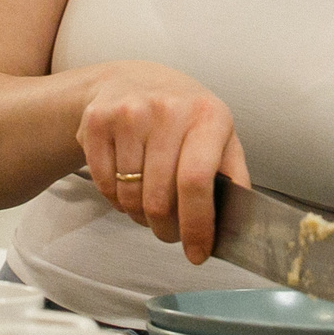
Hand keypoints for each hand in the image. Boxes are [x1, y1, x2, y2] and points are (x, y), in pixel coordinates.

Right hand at [75, 61, 250, 262]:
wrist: (133, 80)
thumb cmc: (184, 117)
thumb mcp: (220, 136)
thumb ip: (232, 177)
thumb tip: (236, 225)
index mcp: (207, 116)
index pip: (196, 181)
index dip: (196, 226)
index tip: (197, 254)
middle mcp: (167, 109)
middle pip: (158, 199)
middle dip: (165, 229)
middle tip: (169, 231)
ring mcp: (128, 113)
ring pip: (129, 197)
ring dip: (138, 215)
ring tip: (148, 201)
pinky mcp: (97, 121)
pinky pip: (104, 185)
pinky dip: (115, 198)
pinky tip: (126, 183)